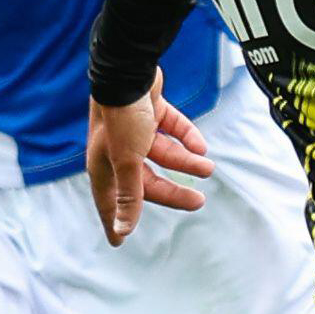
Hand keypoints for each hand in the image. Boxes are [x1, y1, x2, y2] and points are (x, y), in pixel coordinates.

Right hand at [85, 92, 214, 246]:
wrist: (129, 71)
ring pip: (164, 155)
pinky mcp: (150, 112)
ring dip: (187, 162)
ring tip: (208, 167)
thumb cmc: (122, 118)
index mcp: (106, 166)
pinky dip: (186, 137)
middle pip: (146, 182)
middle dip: (173, 192)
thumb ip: (130, 196)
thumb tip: (123, 231)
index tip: (119, 243)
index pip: (110, 203)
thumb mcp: (127, 161)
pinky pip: (172, 130)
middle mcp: (118, 152)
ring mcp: (135, 132)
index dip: (114, 222)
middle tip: (198, 202)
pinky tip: (201, 146)